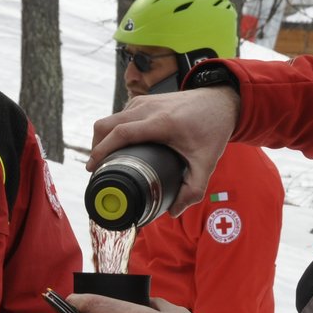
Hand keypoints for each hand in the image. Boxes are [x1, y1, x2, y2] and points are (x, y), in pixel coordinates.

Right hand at [89, 86, 239, 215]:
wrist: (221, 101)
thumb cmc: (213, 128)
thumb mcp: (207, 162)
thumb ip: (194, 189)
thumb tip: (173, 211)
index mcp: (161, 123)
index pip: (120, 133)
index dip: (101, 150)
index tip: (92, 169)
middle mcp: (148, 108)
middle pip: (106, 124)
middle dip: (95, 147)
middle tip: (97, 170)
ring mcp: (144, 102)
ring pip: (110, 119)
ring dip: (103, 139)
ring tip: (106, 161)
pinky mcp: (144, 101)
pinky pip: (119, 115)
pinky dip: (112, 131)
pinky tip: (117, 147)